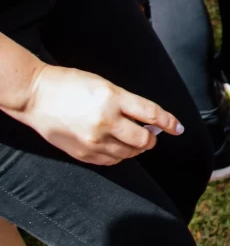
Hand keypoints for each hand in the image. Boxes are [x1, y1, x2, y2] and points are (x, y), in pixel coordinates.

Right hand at [20, 66, 182, 165]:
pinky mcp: (83, 153)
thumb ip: (129, 104)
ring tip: (131, 139)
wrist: (35, 95)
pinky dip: (119, 155)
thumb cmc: (72, 85)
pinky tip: (115, 146)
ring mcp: (93, 140)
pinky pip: (111, 161)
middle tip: (149, 134)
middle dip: (151, 138)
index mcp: (113, 98)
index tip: (179, 128)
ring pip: (129, 153)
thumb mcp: (105, 86)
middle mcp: (105, 121)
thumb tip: (151, 122)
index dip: (170, 123)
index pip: (152, 114)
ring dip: (136, 148)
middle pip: (143, 140)